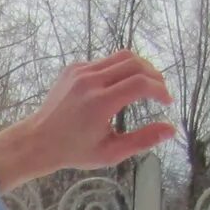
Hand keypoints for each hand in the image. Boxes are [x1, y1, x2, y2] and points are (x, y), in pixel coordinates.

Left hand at [0, 51, 177, 193]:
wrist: (38, 140)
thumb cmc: (74, 151)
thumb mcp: (111, 152)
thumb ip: (143, 140)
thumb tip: (171, 130)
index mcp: (100, 103)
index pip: (140, 84)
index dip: (160, 90)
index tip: (167, 102)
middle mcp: (90, 82)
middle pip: (135, 63)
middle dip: (154, 75)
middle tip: (160, 91)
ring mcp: (80, 71)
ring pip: (121, 57)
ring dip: (139, 68)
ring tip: (146, 84)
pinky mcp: (74, 68)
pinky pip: (105, 61)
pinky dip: (119, 70)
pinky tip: (120, 87)